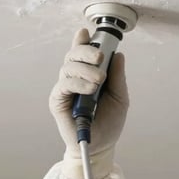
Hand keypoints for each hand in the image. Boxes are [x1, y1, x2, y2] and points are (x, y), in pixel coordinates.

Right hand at [49, 28, 128, 178]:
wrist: (102, 146)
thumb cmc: (109, 122)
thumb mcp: (120, 97)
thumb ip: (118, 77)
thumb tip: (118, 55)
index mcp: (89, 74)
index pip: (82, 52)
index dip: (83, 40)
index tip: (88, 32)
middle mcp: (75, 78)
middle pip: (73, 54)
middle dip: (86, 50)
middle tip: (100, 57)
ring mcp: (65, 89)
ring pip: (68, 67)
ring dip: (85, 69)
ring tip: (99, 80)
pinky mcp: (58, 101)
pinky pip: (64, 85)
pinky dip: (78, 83)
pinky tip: (89, 88)